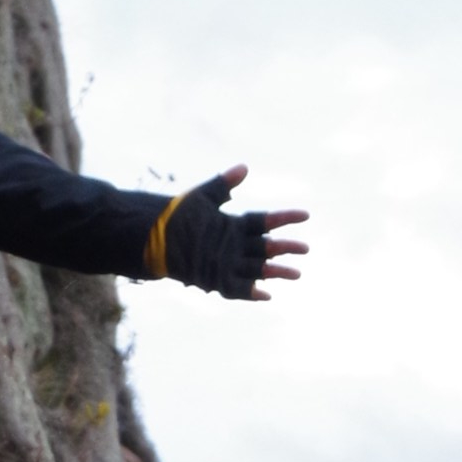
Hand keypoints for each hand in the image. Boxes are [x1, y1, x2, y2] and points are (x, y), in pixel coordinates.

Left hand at [159, 163, 305, 297]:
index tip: (306, 214)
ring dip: (278, 272)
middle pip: (268, 248)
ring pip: (259, 269)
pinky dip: (252, 293)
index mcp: (237, 226)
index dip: (286, 218)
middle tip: (306, 248)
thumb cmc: (180, 216)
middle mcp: (238, 246)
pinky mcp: (218, 280)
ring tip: (298, 274)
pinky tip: (268, 295)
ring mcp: (229, 264)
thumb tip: (245, 167)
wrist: (155, 239)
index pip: (266, 222)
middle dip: (287, 248)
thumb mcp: (203, 197)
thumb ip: (224, 184)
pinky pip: (239, 289)